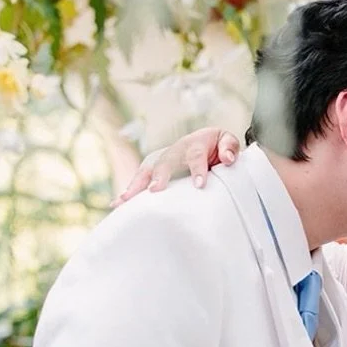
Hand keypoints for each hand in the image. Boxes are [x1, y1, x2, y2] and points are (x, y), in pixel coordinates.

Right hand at [111, 128, 241, 206]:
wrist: (205, 141)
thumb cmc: (217, 146)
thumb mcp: (227, 142)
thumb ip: (229, 147)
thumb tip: (228, 159)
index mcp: (194, 145)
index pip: (195, 156)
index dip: (197, 170)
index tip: (199, 185)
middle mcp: (174, 151)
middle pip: (164, 161)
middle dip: (159, 175)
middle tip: (155, 190)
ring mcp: (162, 160)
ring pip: (147, 170)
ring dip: (135, 185)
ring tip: (124, 200)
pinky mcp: (154, 170)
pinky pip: (140, 180)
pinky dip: (129, 192)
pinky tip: (117, 205)